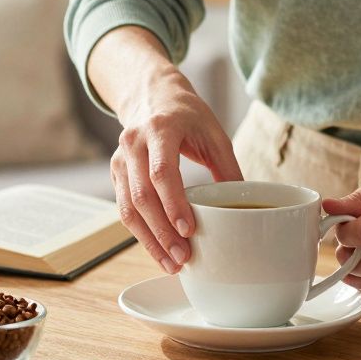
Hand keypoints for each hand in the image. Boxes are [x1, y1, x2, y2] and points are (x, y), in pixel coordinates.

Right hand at [111, 65, 241, 273]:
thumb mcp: (214, 133)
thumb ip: (228, 168)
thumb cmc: (187, 115)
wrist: (152, 95)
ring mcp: (120, 159)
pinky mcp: (116, 174)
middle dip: (161, 231)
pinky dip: (141, 233)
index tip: (188, 230)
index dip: (173, 203)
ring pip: (128, 207)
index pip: (161, 172)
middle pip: (141, 195)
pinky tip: (158, 250)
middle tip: (182, 257)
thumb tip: (244, 208)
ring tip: (171, 264)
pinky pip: (124, 209)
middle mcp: (134, 143)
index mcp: (161, 129)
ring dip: (148, 240)